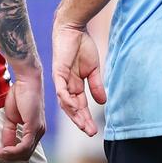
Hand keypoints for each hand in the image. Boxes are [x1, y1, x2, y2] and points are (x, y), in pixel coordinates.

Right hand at [0, 65, 44, 161]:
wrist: (26, 80)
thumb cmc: (20, 95)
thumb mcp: (11, 118)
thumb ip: (9, 132)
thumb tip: (4, 147)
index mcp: (35, 130)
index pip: (25, 150)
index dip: (11, 154)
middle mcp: (39, 132)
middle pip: (25, 155)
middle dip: (9, 157)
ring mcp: (38, 130)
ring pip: (24, 153)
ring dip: (9, 155)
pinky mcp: (34, 127)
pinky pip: (24, 146)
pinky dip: (12, 151)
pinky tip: (2, 149)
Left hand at [52, 22, 107, 136]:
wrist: (73, 29)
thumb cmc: (82, 46)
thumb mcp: (93, 69)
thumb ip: (96, 85)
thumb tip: (103, 102)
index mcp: (75, 85)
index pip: (80, 105)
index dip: (87, 118)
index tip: (95, 130)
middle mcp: (66, 86)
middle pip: (73, 108)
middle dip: (82, 121)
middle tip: (91, 133)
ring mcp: (61, 81)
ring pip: (66, 103)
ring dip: (75, 115)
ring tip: (85, 126)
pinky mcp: (58, 73)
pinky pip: (61, 90)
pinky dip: (67, 100)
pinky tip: (74, 108)